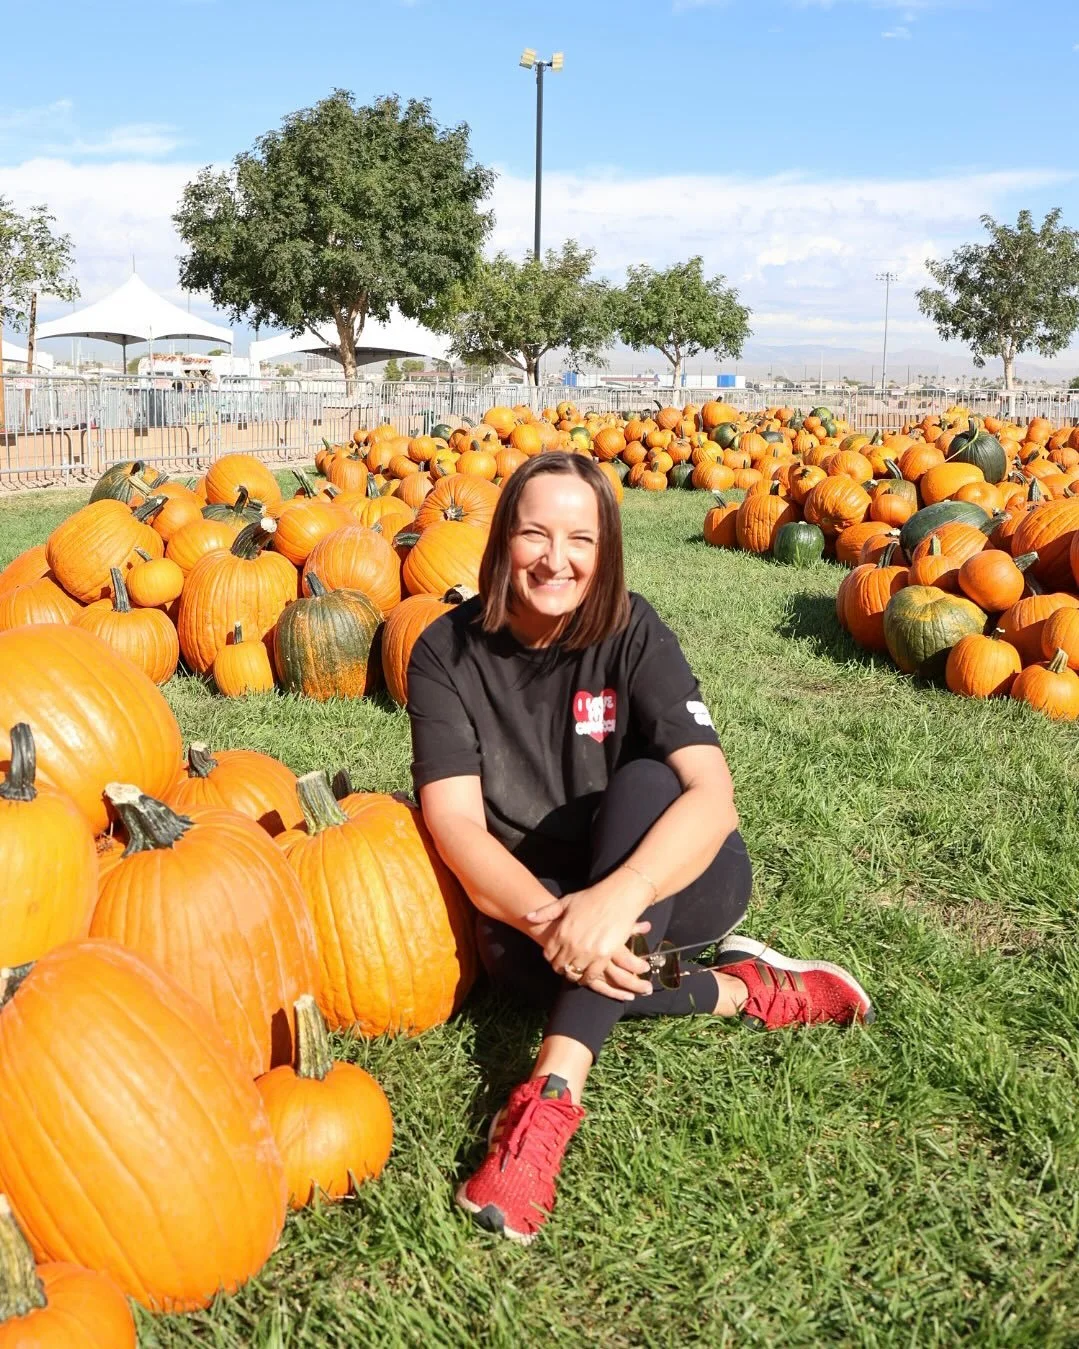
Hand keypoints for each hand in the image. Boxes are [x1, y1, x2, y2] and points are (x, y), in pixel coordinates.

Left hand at [526, 886, 653, 996]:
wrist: (618, 897)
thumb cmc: (592, 897)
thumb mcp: (566, 902)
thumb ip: (546, 912)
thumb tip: (528, 917)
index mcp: (561, 932)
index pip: (549, 954)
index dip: (551, 957)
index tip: (556, 957)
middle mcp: (572, 944)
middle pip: (560, 966)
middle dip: (561, 967)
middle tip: (566, 966)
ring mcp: (588, 952)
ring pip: (574, 973)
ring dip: (573, 974)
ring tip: (576, 971)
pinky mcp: (603, 956)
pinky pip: (591, 975)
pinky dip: (587, 978)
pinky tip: (587, 975)